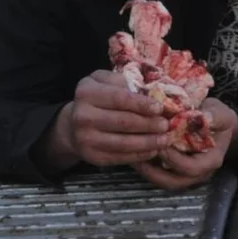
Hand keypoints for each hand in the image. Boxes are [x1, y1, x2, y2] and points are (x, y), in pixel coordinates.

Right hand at [34, 70, 169, 172]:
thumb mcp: (102, 81)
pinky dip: (140, 155)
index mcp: (86, 92)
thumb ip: (121, 81)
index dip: (142, 104)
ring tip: (164, 139)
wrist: (72, 125)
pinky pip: (121, 157)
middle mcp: (82, 116)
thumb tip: (149, 91)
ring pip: (124, 143)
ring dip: (149, 142)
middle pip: (124, 122)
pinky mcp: (92, 156)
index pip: (119, 98)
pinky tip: (152, 150)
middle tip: (166, 125)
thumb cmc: (95, 98)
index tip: (159, 107)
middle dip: (149, 124)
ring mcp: (85, 138)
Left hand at [132, 98, 237, 190]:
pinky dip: (144, 166)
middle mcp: (198, 172)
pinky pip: (157, 174)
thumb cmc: (216, 117)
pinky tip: (132, 152)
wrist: (215, 123)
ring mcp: (184, 173)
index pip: (191, 168)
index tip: (158, 142)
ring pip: (162, 181)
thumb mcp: (220, 114)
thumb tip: (205, 118)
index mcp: (211, 160)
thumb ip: (215, 116)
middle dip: (152, 169)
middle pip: (172, 181)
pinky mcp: (172, 169)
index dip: (173, 158)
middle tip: (137, 151)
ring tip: (130, 154)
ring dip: (145, 170)